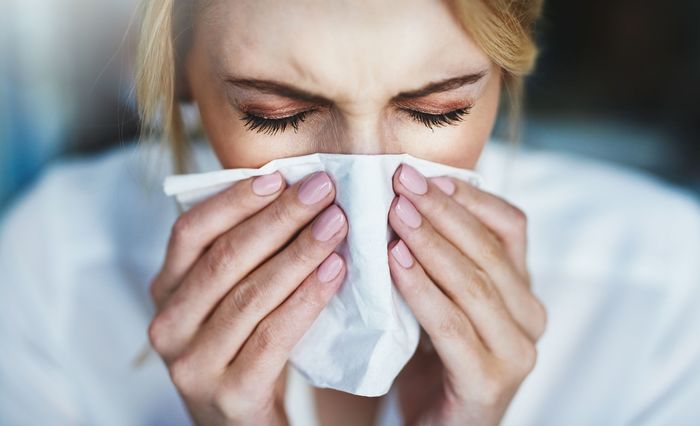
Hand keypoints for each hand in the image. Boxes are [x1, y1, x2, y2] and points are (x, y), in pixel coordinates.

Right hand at [148, 170, 347, 425]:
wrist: (241, 422)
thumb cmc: (242, 345)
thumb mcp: (226, 298)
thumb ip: (242, 254)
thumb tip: (289, 190)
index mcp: (165, 290)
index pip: (190, 232)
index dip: (234, 200)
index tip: (279, 176)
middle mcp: (168, 325)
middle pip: (225, 258)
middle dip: (280, 218)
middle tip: (323, 191)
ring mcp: (193, 363)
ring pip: (252, 294)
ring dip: (300, 253)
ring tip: (337, 224)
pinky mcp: (230, 394)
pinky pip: (275, 335)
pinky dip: (308, 298)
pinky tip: (336, 271)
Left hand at [387, 164, 546, 425]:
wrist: (433, 424)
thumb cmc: (432, 354)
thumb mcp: (443, 297)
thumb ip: (442, 257)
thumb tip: (409, 195)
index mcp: (523, 289)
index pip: (511, 226)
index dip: (470, 197)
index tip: (425, 174)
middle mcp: (530, 317)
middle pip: (490, 250)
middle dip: (442, 212)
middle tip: (401, 184)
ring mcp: (516, 353)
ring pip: (474, 283)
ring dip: (430, 243)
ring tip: (394, 214)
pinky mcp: (488, 382)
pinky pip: (452, 326)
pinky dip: (422, 290)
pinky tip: (395, 263)